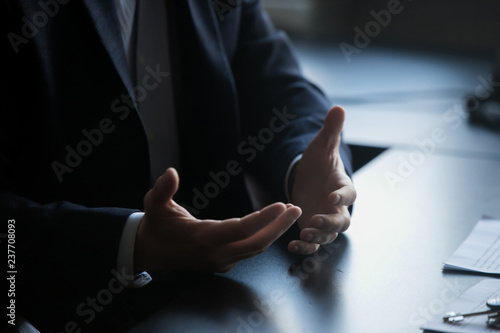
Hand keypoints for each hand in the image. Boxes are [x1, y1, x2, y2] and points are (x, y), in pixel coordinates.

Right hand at [135, 168, 301, 272]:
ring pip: (256, 249)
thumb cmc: (156, 225)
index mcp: (202, 238)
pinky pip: (250, 250)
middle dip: (279, 227)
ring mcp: (222, 261)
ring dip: (275, 232)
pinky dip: (264, 237)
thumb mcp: (154, 205)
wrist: (151, 252)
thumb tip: (170, 172)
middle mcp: (216, 253)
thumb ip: (162, 189)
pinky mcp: (224, 262)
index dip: (262, 219)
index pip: (240, 230)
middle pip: (256, 243)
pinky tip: (273, 224)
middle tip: (297, 209)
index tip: (281, 205)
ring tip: (289, 213)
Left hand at [289, 106, 355, 254]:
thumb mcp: (322, 145)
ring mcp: (324, 220)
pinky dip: (304, 248)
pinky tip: (292, 246)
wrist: (309, 176)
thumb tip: (338, 108)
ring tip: (303, 236)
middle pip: (341, 222)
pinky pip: (312, 243)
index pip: (349, 194)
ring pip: (327, 236)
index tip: (332, 197)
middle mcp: (337, 207)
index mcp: (342, 186)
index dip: (343, 197)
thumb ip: (331, 131)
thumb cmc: (319, 161)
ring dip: (317, 238)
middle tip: (316, 221)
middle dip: (330, 224)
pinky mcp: (311, 228)